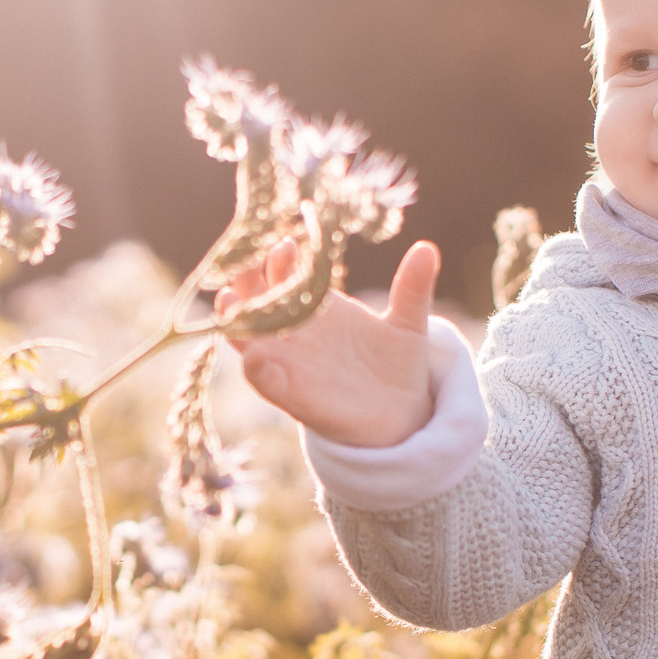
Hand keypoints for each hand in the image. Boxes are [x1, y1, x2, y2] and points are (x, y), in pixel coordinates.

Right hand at [218, 239, 442, 447]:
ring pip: (250, 338)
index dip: (280, 260)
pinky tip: (256, 356)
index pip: (287, 277)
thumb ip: (412, 289)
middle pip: (258, 302)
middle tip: (244, 262)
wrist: (401, 415)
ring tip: (230, 299)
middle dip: (247, 283)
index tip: (286, 243)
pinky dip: (258, 370)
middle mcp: (296, 333)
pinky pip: (268, 382)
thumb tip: (427, 249)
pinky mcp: (294, 396)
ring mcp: (290, 363)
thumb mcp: (407, 324)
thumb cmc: (396, 365)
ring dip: (237, 320)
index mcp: (318, 309)